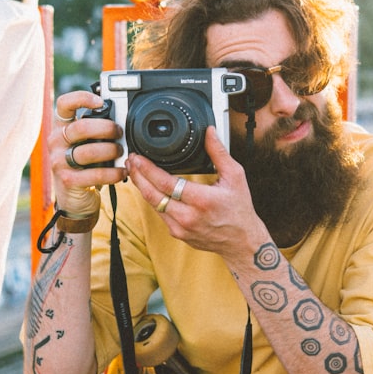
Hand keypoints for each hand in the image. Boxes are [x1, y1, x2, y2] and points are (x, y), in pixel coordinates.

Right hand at [52, 90, 125, 215]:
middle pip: (82, 126)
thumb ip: (95, 130)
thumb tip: (120, 118)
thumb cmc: (84, 166)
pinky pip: (95, 174)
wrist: (74, 198)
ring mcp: (59, 161)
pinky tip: (122, 172)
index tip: (100, 102)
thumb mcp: (85, 144)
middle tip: (120, 133)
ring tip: (122, 153)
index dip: (82, 98)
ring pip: (89, 151)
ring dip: (112, 151)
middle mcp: (55, 141)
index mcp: (60, 127)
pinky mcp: (67, 180)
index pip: (64, 104)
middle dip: (107, 128)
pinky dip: (113, 173)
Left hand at [125, 128, 269, 259]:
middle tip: (131, 161)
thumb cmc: (239, 209)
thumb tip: (209, 132)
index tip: (138, 157)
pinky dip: (153, 199)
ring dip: (142, 187)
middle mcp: (188, 216)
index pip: (166, 183)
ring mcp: (181, 228)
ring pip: (153, 205)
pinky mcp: (178, 234)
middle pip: (152, 195)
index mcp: (202, 200)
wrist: (241, 241)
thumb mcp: (235, 176)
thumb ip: (219, 152)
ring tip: (136, 171)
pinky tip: (149, 187)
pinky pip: (160, 214)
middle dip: (138, 175)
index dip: (147, 169)